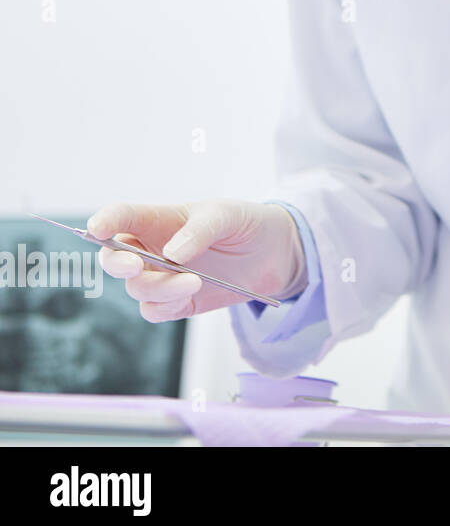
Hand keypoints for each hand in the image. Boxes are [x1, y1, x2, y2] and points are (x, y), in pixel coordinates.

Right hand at [89, 199, 306, 321]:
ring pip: (137, 288)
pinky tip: (189, 293)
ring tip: (195, 279)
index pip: (121, 217)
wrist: (275, 253)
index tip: (97, 228)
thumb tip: (172, 255)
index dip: (105, 221)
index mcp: (159, 220)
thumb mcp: (227, 215)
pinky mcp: (178, 302)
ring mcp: (163, 277)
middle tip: (135, 265)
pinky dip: (165, 306)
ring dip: (158, 287)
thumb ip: (200, 230)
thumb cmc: (245, 224)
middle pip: (114, 259)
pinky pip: (155, 310)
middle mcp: (153, 249)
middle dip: (117, 263)